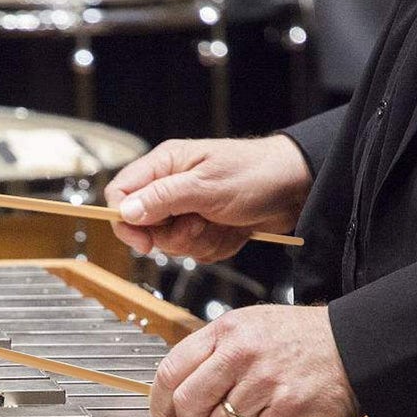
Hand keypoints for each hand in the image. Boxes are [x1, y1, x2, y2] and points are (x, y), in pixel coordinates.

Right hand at [104, 135, 311, 260]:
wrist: (295, 188)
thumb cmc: (255, 174)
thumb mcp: (205, 187)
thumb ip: (162, 199)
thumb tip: (126, 211)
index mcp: (165, 166)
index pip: (121, 194)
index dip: (126, 222)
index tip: (145, 242)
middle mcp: (171, 187)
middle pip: (146, 227)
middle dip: (175, 235)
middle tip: (201, 222)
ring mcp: (187, 209)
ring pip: (172, 243)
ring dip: (199, 241)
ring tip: (222, 223)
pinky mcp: (204, 227)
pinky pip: (195, 250)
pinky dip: (215, 246)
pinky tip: (232, 230)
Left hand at [151, 304, 358, 416]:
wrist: (357, 342)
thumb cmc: (299, 339)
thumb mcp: (248, 327)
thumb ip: (211, 353)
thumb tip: (175, 391)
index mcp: (225, 331)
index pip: (171, 370)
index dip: (159, 402)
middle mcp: (241, 354)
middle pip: (188, 405)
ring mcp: (266, 382)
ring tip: (253, 415)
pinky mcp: (291, 408)